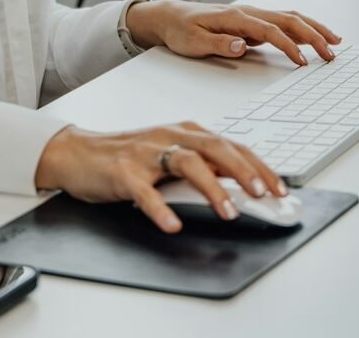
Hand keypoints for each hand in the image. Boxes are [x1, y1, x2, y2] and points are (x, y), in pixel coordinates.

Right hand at [34, 122, 288, 232]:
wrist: (77, 153)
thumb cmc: (126, 156)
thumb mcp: (169, 156)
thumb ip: (201, 167)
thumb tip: (240, 187)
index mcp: (185, 132)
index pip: (231, 146)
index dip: (259, 166)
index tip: (280, 188)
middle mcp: (169, 137)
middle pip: (215, 148)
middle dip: (243, 171)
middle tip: (263, 194)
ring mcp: (146, 153)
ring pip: (186, 163)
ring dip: (211, 187)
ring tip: (228, 211)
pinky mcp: (123, 172)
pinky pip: (145, 192)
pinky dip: (160, 209)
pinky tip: (173, 225)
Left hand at [126, 0, 340, 66]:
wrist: (171, 17)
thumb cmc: (181, 30)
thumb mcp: (193, 42)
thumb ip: (219, 44)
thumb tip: (243, 45)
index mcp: (236, 17)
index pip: (270, 31)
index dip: (289, 46)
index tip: (304, 62)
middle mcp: (248, 13)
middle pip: (289, 20)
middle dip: (314, 36)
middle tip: (332, 54)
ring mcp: (252, 16)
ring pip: (290, 18)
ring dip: (314, 28)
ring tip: (335, 42)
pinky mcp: (253, 22)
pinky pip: (284, 23)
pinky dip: (303, 29)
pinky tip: (315, 38)